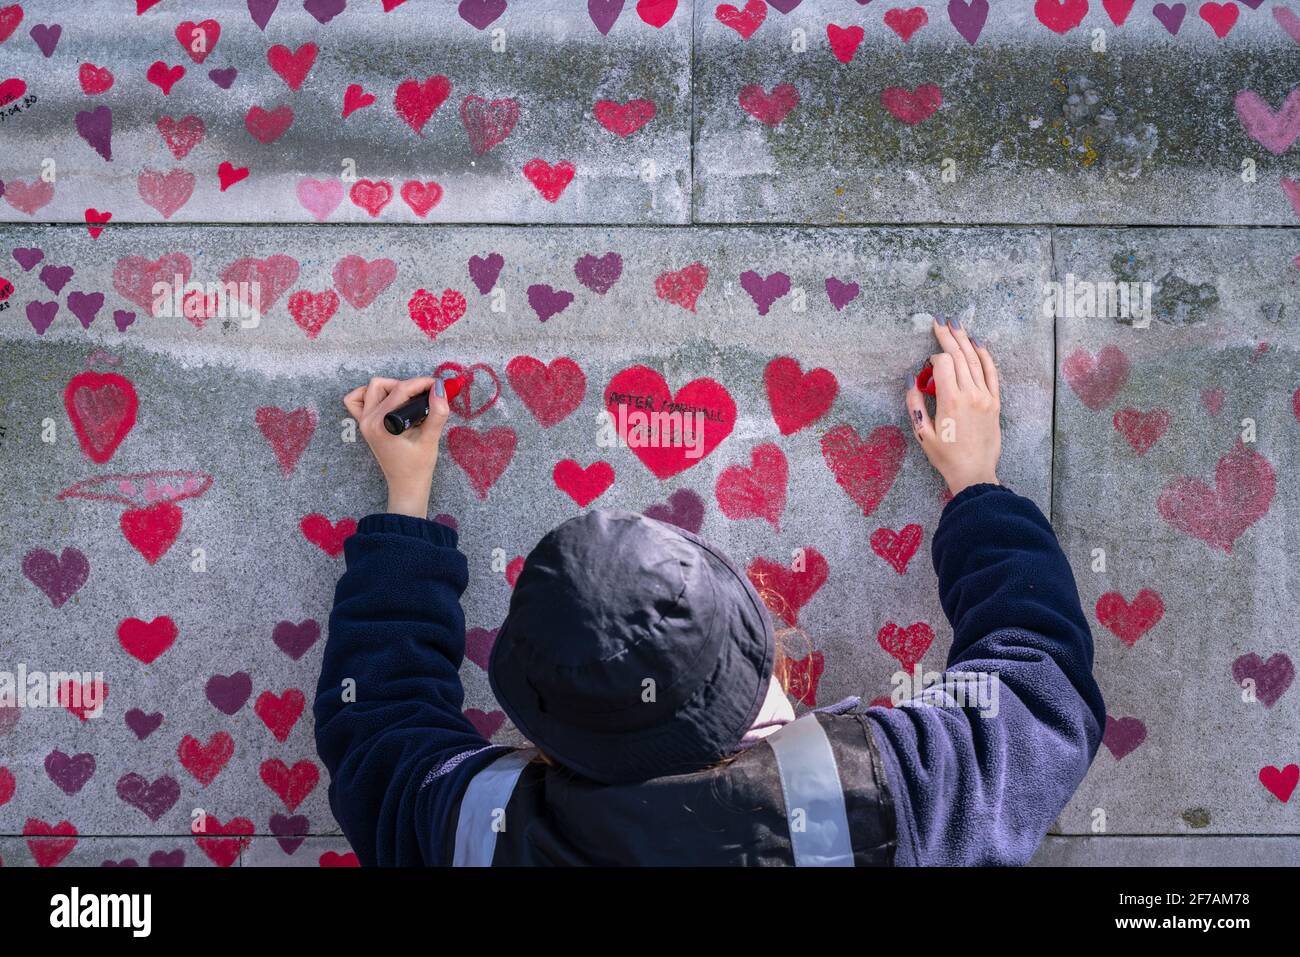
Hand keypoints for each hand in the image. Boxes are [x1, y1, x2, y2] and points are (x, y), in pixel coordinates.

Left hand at [343, 375, 449, 518]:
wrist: (406, 484)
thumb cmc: (418, 466)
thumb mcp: (430, 439)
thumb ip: (437, 413)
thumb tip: (439, 388)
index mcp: (382, 424)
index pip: (401, 390)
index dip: (421, 383)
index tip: (437, 384)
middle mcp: (368, 421)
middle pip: (384, 385)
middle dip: (408, 386)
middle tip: (424, 397)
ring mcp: (363, 422)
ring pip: (372, 388)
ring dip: (391, 387)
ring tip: (408, 400)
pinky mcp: (365, 424)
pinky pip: (357, 400)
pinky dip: (370, 394)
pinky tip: (388, 401)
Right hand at [904, 317, 1001, 496]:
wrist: (974, 472)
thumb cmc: (945, 456)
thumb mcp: (922, 433)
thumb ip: (914, 404)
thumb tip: (912, 380)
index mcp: (950, 400)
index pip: (943, 363)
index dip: (933, 358)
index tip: (928, 366)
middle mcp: (970, 394)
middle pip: (959, 356)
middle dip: (948, 336)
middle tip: (940, 321)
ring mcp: (985, 397)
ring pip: (974, 361)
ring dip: (964, 341)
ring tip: (956, 325)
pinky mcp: (995, 402)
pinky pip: (991, 373)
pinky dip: (985, 356)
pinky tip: (977, 344)